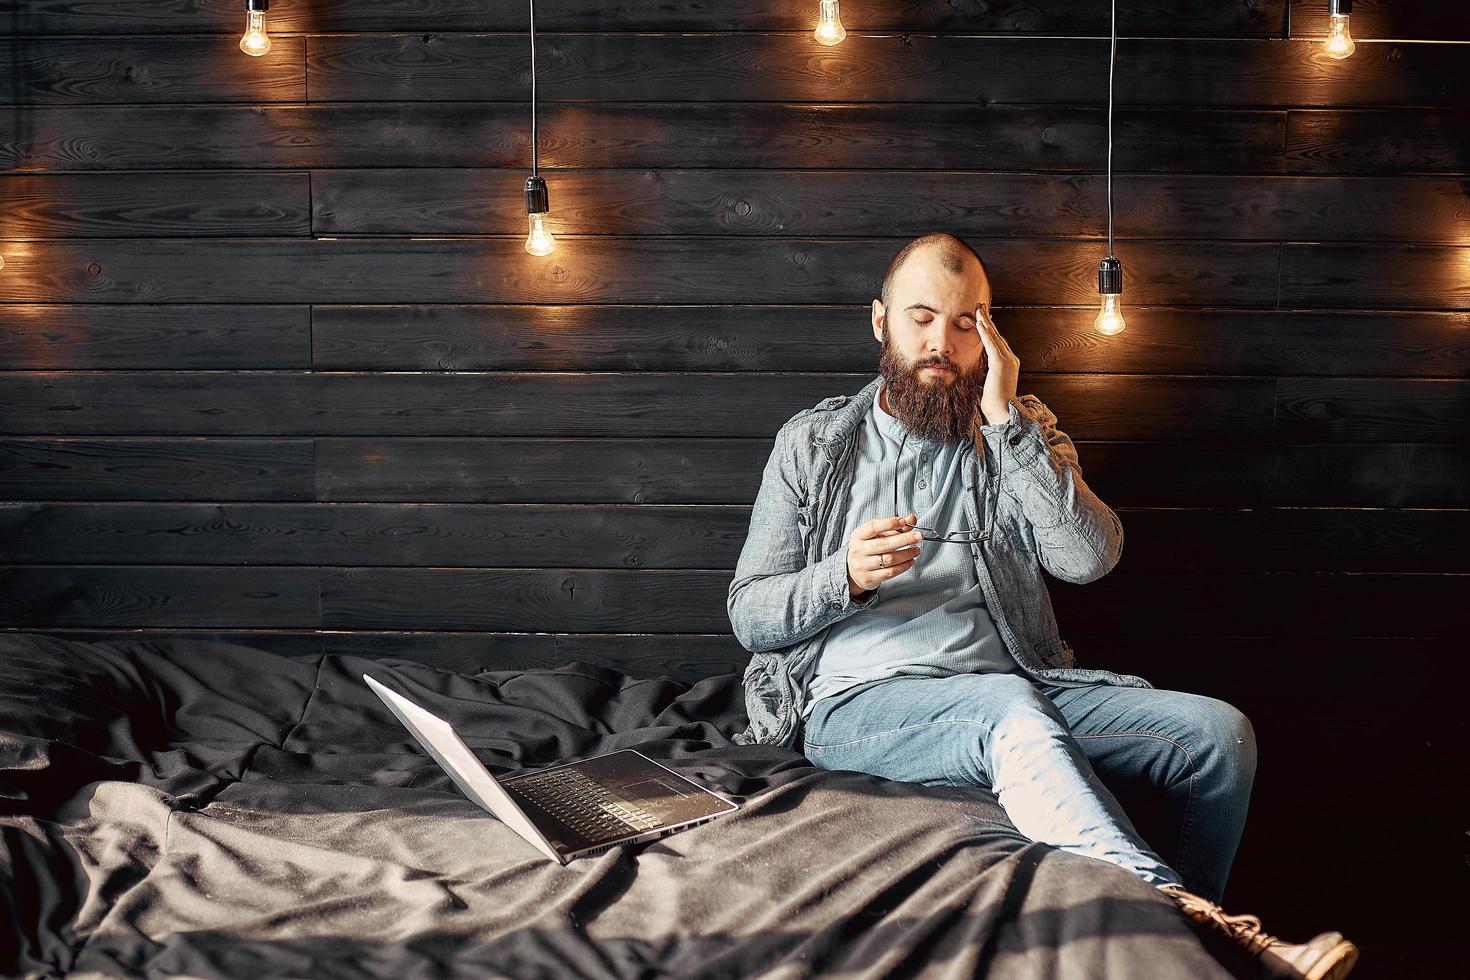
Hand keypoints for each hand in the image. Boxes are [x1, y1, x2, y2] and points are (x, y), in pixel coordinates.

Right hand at [847, 514, 923, 596]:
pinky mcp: (869, 578)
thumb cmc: (867, 548)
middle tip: (918, 536)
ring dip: (907, 554)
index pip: (873, 527)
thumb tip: (912, 520)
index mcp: (858, 535)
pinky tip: (910, 561)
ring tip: (916, 550)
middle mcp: (858, 550)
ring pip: (889, 559)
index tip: (904, 522)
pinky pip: (890, 572)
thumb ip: (894, 527)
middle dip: (905, 539)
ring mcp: (862, 565)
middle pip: (884, 544)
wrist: (852, 570)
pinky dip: (903, 566)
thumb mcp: (876, 535)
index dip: (889, 523)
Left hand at [975, 306, 1019, 425]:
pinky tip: (979, 323)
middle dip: (988, 321)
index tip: (983, 318)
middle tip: (980, 306)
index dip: (991, 330)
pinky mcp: (1000, 363)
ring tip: (978, 309)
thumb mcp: (990, 384)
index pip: (998, 342)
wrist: (1003, 412)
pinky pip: (991, 344)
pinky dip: (985, 333)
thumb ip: (988, 374)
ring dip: (985, 322)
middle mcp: (1011, 359)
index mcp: (1009, 363)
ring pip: (995, 337)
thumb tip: (982, 372)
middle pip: (998, 335)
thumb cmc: (995, 403)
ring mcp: (1007, 360)